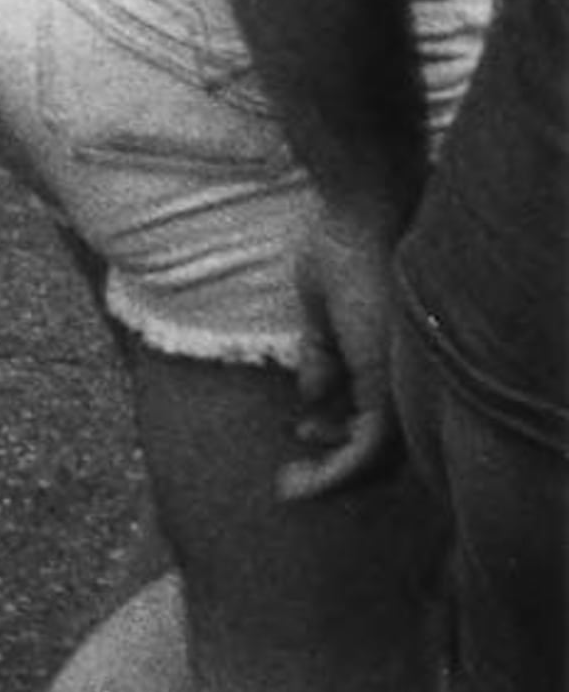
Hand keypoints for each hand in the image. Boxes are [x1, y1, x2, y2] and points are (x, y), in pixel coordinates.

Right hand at [280, 188, 405, 500]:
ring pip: (375, 458)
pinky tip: (297, 473)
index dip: (342, 446)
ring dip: (330, 476)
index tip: (300, 436)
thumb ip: (323, 356)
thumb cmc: (343, 247)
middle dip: (334, 470)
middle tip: (292, 476)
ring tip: (290, 481)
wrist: (360, 210)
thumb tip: (312, 397)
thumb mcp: (323, 314)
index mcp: (390, 363)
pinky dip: (336, 469)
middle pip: (381, 452)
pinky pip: (368, 448)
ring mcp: (398, 381)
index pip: (380, 427)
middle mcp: (402, 378)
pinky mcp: (386, 380)